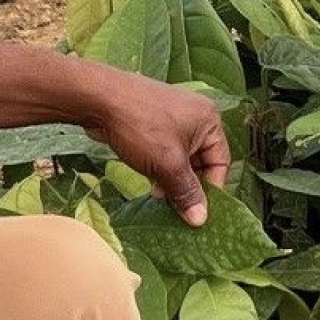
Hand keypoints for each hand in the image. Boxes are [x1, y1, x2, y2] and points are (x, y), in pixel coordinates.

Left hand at [74, 63, 232, 225]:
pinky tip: (151, 182)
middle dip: (188, 185)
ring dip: (173, 179)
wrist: (99, 99)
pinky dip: (162, 167)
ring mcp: (173, 117)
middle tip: (175, 207)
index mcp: (208, 121)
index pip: (221, 162)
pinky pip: (166, 150)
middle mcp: (195, 116)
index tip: (197, 211)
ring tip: (159, 196)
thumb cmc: (140, 128)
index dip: (210, 190)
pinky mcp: (154, 121)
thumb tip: (200, 220)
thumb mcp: (168, 164)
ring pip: (181, 158)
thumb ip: (186, 192)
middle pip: (201, 161)